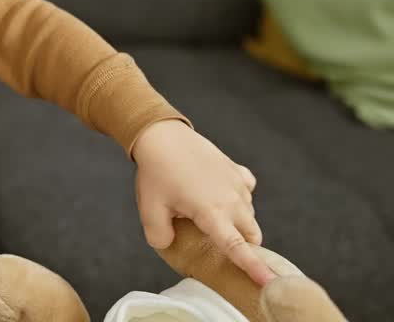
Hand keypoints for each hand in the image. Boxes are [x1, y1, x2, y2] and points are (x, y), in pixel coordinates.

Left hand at [132, 120, 273, 285]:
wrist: (163, 135)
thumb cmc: (156, 172)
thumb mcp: (149, 209)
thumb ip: (160, 236)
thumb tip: (170, 245)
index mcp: (211, 212)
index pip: (237, 247)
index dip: (253, 267)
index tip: (270, 283)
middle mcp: (232, 200)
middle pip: (251, 235)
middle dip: (242, 245)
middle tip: (218, 242)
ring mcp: (237, 184)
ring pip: (249, 214)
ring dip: (236, 221)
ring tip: (205, 211)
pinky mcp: (237, 171)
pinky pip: (247, 191)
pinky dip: (238, 198)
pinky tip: (218, 193)